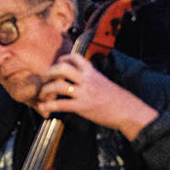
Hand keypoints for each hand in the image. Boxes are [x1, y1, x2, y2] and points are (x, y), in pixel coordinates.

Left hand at [35, 53, 158, 139]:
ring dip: (46, 89)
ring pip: (58, 85)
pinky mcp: (82, 106)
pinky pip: (60, 104)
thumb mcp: (103, 82)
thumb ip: (90, 79)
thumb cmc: (116, 98)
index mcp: (92, 72)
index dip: (64, 58)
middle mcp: (86, 80)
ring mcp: (83, 93)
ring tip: (42, 94)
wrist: (127, 111)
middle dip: (50, 72)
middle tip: (46, 78)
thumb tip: (78, 80)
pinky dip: (49, 106)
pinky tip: (44, 108)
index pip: (75, 58)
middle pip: (62, 69)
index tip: (59, 62)